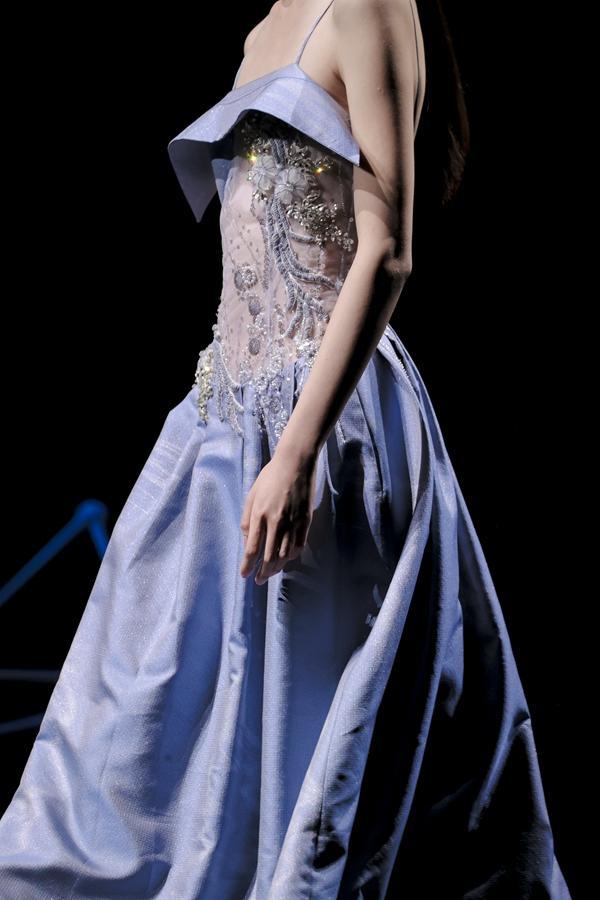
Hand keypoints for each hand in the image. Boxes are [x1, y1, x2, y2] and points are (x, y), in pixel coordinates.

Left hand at [239, 447, 317, 584]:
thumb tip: (248, 541)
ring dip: (277, 567)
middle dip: (263, 572)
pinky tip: (286, 560)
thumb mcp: (252, 495)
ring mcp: (293, 522)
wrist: (296, 463)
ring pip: (285, 554)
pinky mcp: (306, 521)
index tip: (244, 575)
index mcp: (260, 514)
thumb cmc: (270, 477)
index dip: (248, 564)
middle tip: (259, 580)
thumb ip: (248, 519)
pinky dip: (291, 556)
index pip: (252, 547)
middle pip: (269, 556)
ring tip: (271, 573)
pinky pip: (299, 545)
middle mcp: (276, 521)